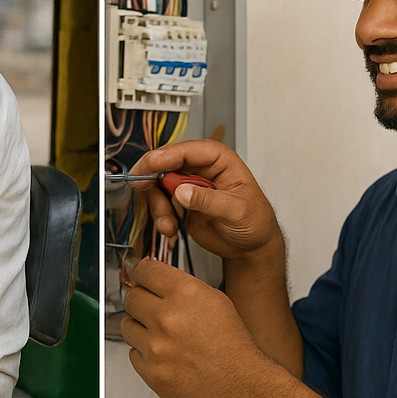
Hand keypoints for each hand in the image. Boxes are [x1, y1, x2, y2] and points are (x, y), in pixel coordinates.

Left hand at [120, 257, 269, 397]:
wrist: (239, 383)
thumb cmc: (231, 345)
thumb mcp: (214, 300)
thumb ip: (182, 288)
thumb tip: (156, 282)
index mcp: (185, 294)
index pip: (144, 271)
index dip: (141, 273)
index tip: (141, 278)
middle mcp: (167, 318)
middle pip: (131, 297)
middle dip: (140, 301)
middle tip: (151, 309)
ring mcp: (156, 347)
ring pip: (127, 326)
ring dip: (140, 328)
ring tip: (161, 336)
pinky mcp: (151, 371)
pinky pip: (133, 354)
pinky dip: (145, 354)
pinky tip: (165, 355)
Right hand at [129, 140, 281, 264]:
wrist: (251, 246)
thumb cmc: (255, 222)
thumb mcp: (236, 211)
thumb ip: (208, 201)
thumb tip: (182, 192)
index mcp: (219, 160)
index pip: (188, 150)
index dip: (165, 156)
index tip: (148, 166)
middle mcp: (201, 169)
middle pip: (166, 165)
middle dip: (154, 182)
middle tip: (142, 190)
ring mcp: (189, 187)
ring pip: (159, 187)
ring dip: (158, 207)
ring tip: (169, 225)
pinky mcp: (182, 204)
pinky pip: (161, 206)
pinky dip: (161, 219)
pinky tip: (171, 230)